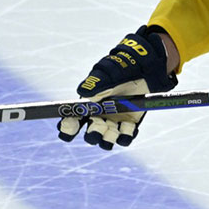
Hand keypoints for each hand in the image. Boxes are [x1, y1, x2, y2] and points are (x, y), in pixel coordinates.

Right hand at [57, 26, 177, 148]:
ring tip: (114, 129)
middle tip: (99, 126)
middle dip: (92, 135)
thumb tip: (82, 92)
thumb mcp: (104, 74)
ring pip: (107, 140)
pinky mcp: (130, 124)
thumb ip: (94, 83)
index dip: (67, 128)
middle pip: (90, 135)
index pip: (72, 121)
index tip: (70, 126)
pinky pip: (125, 138)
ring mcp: (114, 122)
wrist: (140, 68)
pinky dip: (125, 137)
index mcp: (87, 106)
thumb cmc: (117, 70)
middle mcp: (99, 117)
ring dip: (108, 139)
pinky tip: (128, 126)